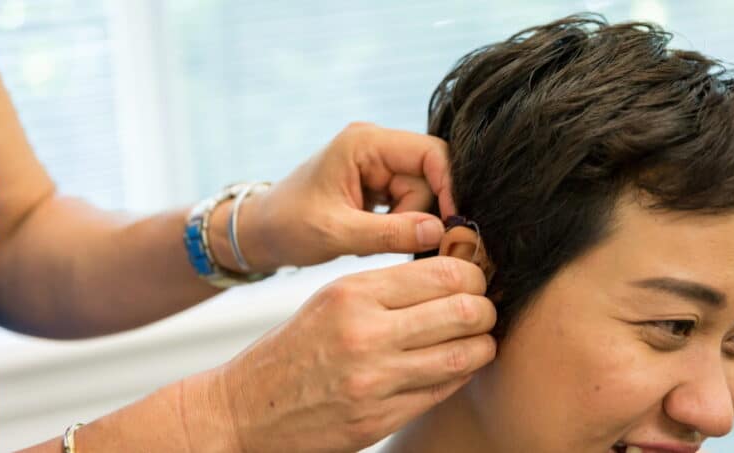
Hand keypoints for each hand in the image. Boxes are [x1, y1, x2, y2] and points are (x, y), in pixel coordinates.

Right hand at [211, 257, 495, 451]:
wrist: (248, 408)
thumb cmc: (293, 348)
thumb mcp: (331, 300)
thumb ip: (388, 288)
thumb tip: (452, 276)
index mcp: (352, 293)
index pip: (442, 273)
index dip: (472, 274)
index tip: (475, 280)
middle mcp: (365, 333)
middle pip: (462, 311)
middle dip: (485, 309)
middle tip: (484, 310)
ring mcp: (373, 381)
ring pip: (462, 355)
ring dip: (482, 345)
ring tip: (480, 340)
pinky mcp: (378, 419)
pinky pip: (441, 391)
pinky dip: (459, 376)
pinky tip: (457, 366)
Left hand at [213, 122, 456, 271]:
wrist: (261, 232)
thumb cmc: (288, 226)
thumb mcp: (337, 233)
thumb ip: (390, 233)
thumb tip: (440, 233)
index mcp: (365, 143)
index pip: (431, 154)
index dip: (450, 187)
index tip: (452, 225)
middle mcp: (376, 146)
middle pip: (430, 177)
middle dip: (420, 214)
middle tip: (391, 242)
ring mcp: (377, 164)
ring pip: (422, 194)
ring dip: (406, 223)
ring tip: (370, 240)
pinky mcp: (377, 183)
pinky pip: (408, 202)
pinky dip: (399, 225)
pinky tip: (372, 236)